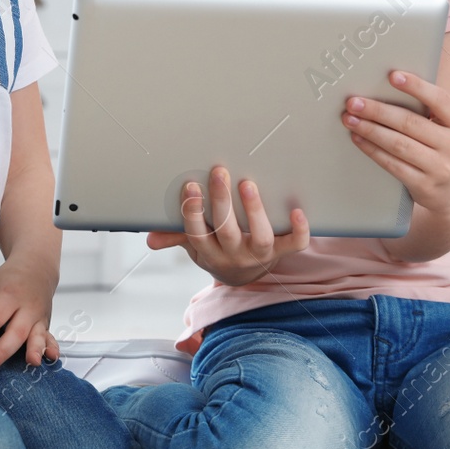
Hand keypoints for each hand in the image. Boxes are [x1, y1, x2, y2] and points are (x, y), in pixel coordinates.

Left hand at [0, 255, 59, 372]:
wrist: (37, 267)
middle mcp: (27, 307)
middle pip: (15, 331)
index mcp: (9, 294)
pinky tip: (51, 357)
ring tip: (31, 363)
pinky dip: (51, 348)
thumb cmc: (10, 279)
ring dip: (34, 350)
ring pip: (36, 336)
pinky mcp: (46, 324)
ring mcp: (39, 316)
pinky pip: (50, 337)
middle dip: (1, 351)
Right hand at [147, 166, 310, 286]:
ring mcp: (258, 255)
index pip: (197, 233)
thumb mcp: (194, 246)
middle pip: (226, 231)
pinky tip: (297, 210)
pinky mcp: (280, 253)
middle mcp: (233, 255)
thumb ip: (175, 237)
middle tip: (219, 172)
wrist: (243, 276)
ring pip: (259, 237)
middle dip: (221, 201)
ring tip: (247, 184)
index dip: (193, 211)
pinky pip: (294, 245)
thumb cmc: (216, 249)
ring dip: (254, 210)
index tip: (191, 186)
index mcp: (209, 252)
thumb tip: (151, 239)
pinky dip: (298, 230)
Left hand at [342, 70, 449, 220]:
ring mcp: (441, 168)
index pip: (440, 100)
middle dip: (378, 111)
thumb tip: (387, 85)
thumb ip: (428, 110)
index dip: (417, 87)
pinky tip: (358, 139)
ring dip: (370, 130)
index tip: (392, 76)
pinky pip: (392, 164)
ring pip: (398, 144)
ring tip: (350, 119)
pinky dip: (372, 150)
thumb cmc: (444, 150)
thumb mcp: (448, 130)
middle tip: (353, 102)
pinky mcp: (425, 186)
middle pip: (410, 123)